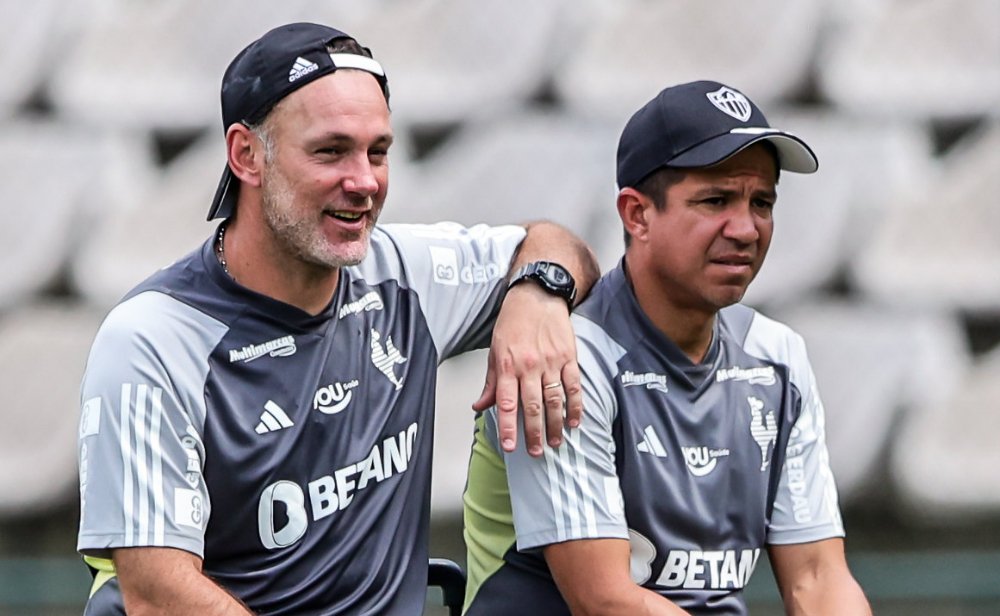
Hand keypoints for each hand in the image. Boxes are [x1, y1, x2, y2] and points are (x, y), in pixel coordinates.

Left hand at [472, 283, 581, 456]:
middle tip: (535, 452)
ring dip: (554, 425)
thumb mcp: (495, 351)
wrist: (537, 296)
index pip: (506, 403)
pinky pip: (573, 386)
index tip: (510, 446)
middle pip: (532, 406)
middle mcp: (528, 366)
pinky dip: (575, 406)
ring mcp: (550, 362)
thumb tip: (479, 406)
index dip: (508, 427)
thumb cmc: (513, 322)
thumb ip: (491, 382)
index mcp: (507, 365)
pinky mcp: (568, 357)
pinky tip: (574, 421)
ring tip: (554, 442)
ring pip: (554, 400)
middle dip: (534, 433)